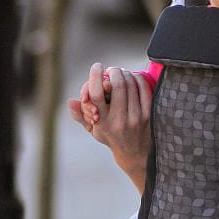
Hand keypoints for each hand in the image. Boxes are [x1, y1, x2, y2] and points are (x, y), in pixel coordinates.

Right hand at [68, 62, 152, 189]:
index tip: (97, 66)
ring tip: (122, 73)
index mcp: (102, 122)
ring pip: (130, 85)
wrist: (134, 153)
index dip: (95, 76)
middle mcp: (118, 120)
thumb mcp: (93, 129)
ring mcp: (135, 117)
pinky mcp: (148, 115)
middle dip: (114, 71)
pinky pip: (143, 89)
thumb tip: (70, 101)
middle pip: (116, 85)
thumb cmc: (111, 136)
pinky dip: (138, 79)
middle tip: (112, 69)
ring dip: (125, 74)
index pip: (96, 95)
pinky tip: (134, 77)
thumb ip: (80, 115)